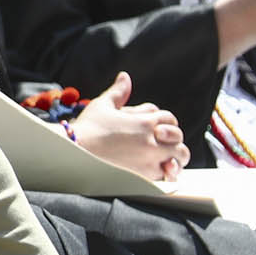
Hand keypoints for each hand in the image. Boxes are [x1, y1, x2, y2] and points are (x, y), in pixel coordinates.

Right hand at [71, 75, 185, 181]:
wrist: (76, 153)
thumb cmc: (87, 128)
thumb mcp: (103, 105)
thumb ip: (118, 92)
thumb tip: (125, 77)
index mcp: (145, 121)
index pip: (169, 118)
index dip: (166, 121)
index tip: (159, 127)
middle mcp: (153, 140)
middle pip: (178, 138)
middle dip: (174, 139)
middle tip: (165, 143)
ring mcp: (151, 160)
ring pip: (179, 158)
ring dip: (176, 157)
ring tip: (167, 159)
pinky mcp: (146, 177)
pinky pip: (168, 177)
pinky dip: (167, 174)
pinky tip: (160, 172)